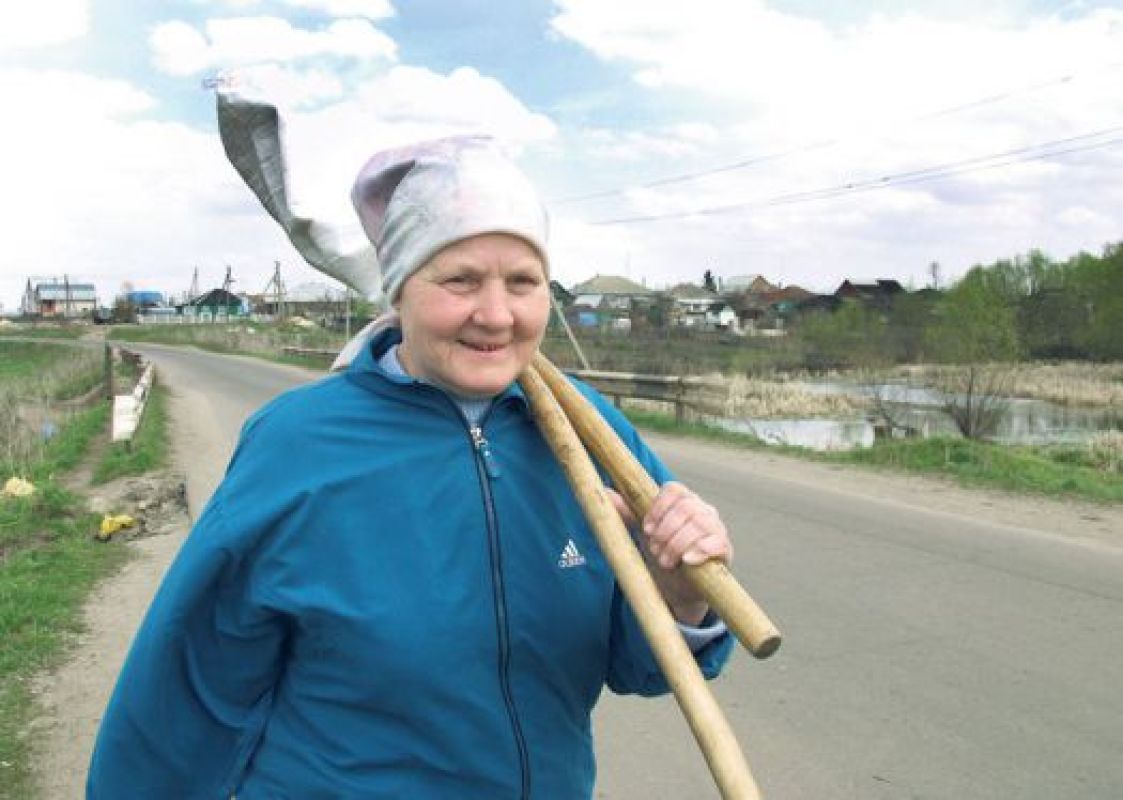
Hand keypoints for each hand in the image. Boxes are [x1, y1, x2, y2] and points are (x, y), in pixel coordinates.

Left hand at [607, 482, 732, 625]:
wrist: (676, 585)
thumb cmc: (661, 551)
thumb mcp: (642, 532)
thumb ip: (626, 512)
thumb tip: (605, 492)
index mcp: (682, 500)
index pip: (674, 489)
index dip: (658, 508)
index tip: (646, 529)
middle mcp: (702, 509)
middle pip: (686, 507)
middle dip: (666, 530)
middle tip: (654, 549)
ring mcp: (715, 528)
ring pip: (700, 524)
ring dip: (677, 544)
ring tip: (665, 561)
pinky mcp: (724, 549)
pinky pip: (718, 542)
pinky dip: (701, 549)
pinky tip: (687, 560)